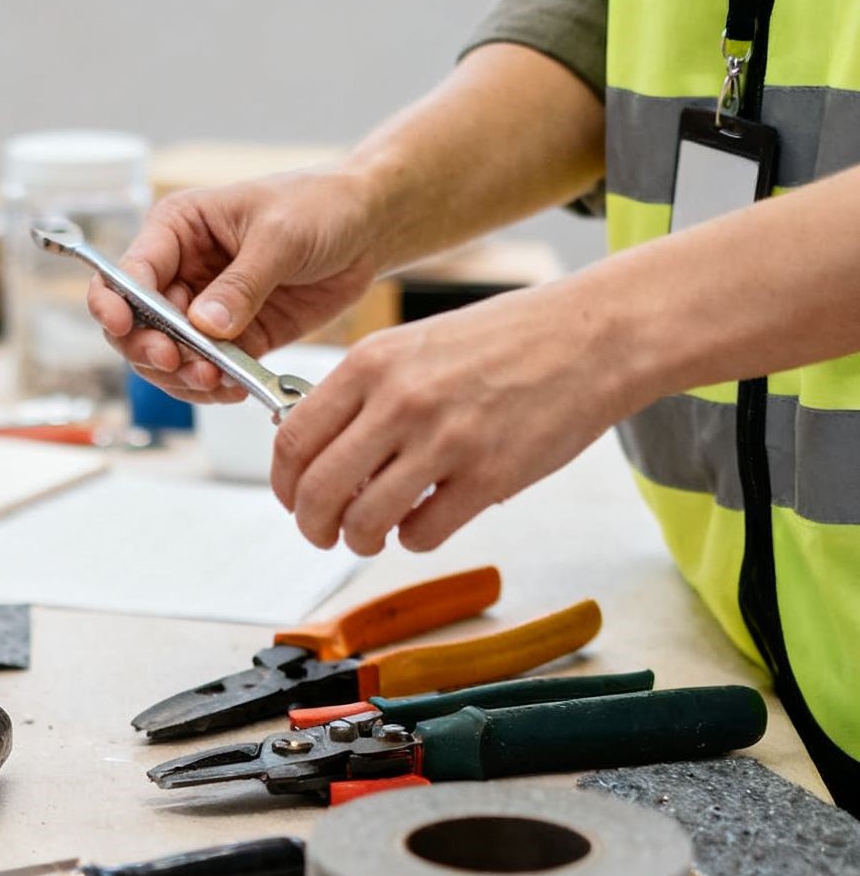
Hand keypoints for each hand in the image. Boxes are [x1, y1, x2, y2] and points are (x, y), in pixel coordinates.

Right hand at [86, 170, 382, 400]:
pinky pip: (208, 373)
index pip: (128, 272)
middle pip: (137, 325)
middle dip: (152, 350)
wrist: (366, 228)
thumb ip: (242, 283)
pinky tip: (233, 387)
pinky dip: (213, 388)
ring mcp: (204, 311)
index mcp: (177, 230)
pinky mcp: (234, 340)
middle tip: (183, 364)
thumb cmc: (319, 206)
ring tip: (215, 381)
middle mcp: (181, 272)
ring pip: (168, 358)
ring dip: (183, 378)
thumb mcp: (280, 235)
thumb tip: (205, 326)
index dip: (116, 304)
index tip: (124, 328)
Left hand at [272, 282, 628, 556]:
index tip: (295, 499)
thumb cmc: (506, 340)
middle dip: (312, 525)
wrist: (591, 336)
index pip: (293, 440)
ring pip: (363, 522)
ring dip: (359, 540)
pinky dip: (413, 539)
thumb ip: (364, 393)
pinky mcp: (487, 477)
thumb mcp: (415, 345)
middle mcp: (400, 400)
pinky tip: (426, 520)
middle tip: (325, 533)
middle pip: (317, 490)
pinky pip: (421, 535)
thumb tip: (321, 453)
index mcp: (372, 363)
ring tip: (373, 534)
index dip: (285, 484)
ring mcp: (444, 440)